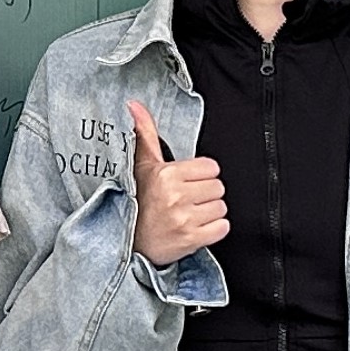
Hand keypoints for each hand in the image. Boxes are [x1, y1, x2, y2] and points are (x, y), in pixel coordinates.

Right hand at [127, 101, 227, 267]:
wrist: (127, 245)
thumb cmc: (137, 203)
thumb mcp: (141, 167)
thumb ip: (145, 134)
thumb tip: (134, 105)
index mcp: (167, 175)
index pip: (211, 168)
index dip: (201, 176)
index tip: (187, 184)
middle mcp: (176, 196)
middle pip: (218, 187)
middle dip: (205, 195)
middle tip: (186, 202)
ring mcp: (184, 220)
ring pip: (221, 208)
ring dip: (209, 214)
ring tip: (189, 216)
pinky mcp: (191, 240)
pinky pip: (222, 228)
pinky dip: (213, 231)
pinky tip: (195, 229)